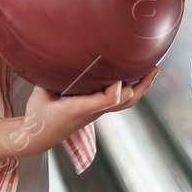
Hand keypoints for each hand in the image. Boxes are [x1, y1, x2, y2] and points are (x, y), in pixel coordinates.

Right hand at [12, 68, 158, 157]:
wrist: (37, 137)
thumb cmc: (38, 114)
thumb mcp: (41, 94)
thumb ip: (51, 77)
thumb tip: (60, 54)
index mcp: (81, 108)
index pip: (110, 99)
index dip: (118, 85)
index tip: (117, 69)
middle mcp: (93, 111)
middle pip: (127, 101)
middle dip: (142, 84)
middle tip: (153, 67)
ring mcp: (96, 112)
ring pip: (126, 103)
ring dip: (140, 87)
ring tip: (151, 71)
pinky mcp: (95, 111)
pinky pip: (118, 102)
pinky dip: (129, 89)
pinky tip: (132, 77)